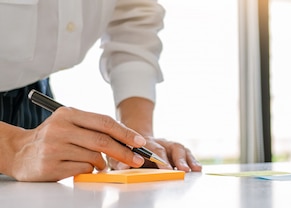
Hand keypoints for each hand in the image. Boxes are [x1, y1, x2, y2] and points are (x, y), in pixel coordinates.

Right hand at [1, 107, 146, 181]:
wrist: (19, 151)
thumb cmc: (52, 137)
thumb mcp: (70, 123)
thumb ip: (95, 127)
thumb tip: (129, 140)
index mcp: (67, 114)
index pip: (104, 122)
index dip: (126, 133)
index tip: (140, 142)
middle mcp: (60, 129)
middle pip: (102, 141)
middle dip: (124, 152)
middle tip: (137, 160)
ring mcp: (54, 148)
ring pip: (94, 157)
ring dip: (102, 163)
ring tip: (98, 162)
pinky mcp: (51, 166)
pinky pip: (83, 169)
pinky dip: (89, 169)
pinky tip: (80, 165)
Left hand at [109, 137, 202, 171]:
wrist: (133, 138)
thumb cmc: (125, 150)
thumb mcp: (117, 155)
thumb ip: (119, 161)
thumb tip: (123, 166)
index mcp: (144, 142)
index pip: (155, 149)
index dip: (161, 159)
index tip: (165, 168)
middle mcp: (159, 141)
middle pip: (171, 148)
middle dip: (178, 160)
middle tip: (182, 169)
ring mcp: (168, 144)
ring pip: (180, 148)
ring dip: (187, 160)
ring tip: (192, 170)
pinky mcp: (175, 149)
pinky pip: (186, 153)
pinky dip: (192, 160)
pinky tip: (197, 168)